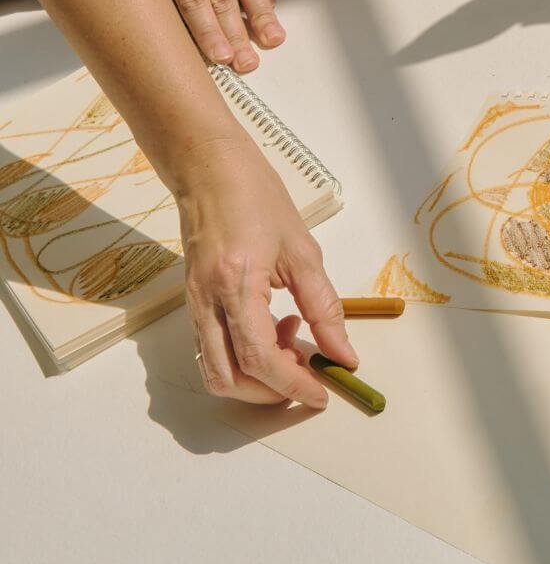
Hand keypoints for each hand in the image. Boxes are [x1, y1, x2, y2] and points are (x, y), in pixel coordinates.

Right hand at [178, 135, 356, 405]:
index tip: (321, 394)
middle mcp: (207, 303)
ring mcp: (194, 305)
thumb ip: (324, 307)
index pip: (260, 360)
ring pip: (215, 372)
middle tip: (308, 372)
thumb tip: (343, 354)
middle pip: (230, 379)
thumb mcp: (302, 250)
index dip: (293, 385)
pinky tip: (271, 326)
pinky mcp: (193, 303)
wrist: (209, 170)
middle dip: (271, 391)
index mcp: (237, 286)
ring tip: (290, 339)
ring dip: (255, 376)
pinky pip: (210, 351)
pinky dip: (242, 357)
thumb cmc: (256, 197)